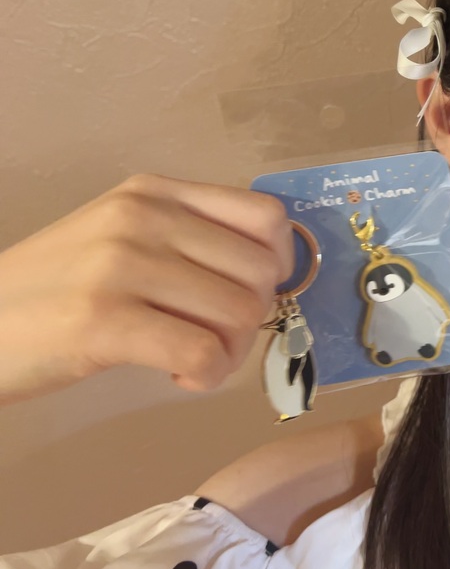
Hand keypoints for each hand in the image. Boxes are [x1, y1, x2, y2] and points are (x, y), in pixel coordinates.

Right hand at [0, 174, 291, 403]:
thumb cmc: (52, 291)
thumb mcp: (120, 238)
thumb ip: (188, 240)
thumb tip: (271, 273)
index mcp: (153, 192)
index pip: (266, 216)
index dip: (278, 263)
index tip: (250, 294)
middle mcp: (142, 217)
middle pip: (261, 271)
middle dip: (252, 318)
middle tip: (212, 338)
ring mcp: (121, 265)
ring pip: (240, 313)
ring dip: (229, 351)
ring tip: (191, 359)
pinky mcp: (103, 321)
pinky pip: (203, 352)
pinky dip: (205, 376)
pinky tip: (175, 376)